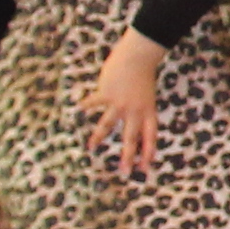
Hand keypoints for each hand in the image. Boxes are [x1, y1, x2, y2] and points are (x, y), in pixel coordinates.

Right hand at [84, 32, 164, 177]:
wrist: (139, 56)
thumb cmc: (143, 73)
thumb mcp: (147, 95)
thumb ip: (140, 108)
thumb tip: (129, 118)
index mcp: (148, 111)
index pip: (150, 136)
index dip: (148, 152)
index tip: (146, 167)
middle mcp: (134, 111)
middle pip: (131, 138)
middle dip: (128, 156)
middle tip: (125, 172)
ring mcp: (119, 103)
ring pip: (108, 125)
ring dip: (99, 137)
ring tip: (91, 148)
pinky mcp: (106, 94)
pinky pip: (94, 103)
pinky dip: (86, 105)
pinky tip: (79, 109)